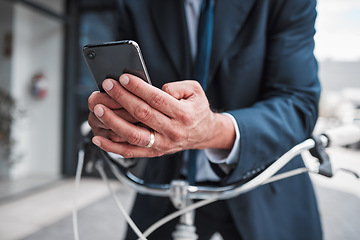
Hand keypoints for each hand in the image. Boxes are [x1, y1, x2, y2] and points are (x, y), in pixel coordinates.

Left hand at [91, 74, 234, 157]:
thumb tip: (158, 89)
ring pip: (133, 135)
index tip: (123, 77)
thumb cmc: (196, 110)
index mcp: (183, 114)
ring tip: (98, 109)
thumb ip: (178, 87)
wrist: (204, 133)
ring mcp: (162, 144)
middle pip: (142, 114)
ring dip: (113, 122)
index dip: (138, 87)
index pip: (157, 99)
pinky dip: (112, 148)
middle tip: (108, 86)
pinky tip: (98, 139)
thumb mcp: (196, 91)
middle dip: (122, 98)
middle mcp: (172, 131)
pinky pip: (131, 152)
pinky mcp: (154, 152)